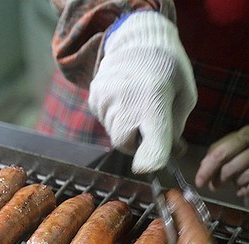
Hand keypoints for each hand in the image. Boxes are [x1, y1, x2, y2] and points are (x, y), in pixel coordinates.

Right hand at [88, 11, 196, 174]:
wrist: (137, 40)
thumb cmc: (168, 68)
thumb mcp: (185, 95)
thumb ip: (175, 128)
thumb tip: (167, 156)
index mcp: (154, 98)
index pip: (151, 138)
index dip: (150, 158)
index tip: (148, 167)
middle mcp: (125, 100)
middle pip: (124, 143)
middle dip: (137, 142)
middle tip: (148, 125)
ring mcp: (104, 99)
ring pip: (113, 134)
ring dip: (126, 128)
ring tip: (136, 104)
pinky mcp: (93, 99)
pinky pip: (104, 121)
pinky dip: (115, 118)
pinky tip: (124, 99)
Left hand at [194, 126, 248, 195]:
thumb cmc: (248, 146)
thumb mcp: (237, 140)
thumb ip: (220, 149)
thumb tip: (204, 164)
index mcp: (245, 134)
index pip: (220, 153)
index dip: (207, 170)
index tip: (199, 181)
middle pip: (230, 169)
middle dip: (218, 180)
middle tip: (214, 186)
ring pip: (242, 178)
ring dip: (234, 184)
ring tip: (234, 182)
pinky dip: (245, 190)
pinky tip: (242, 189)